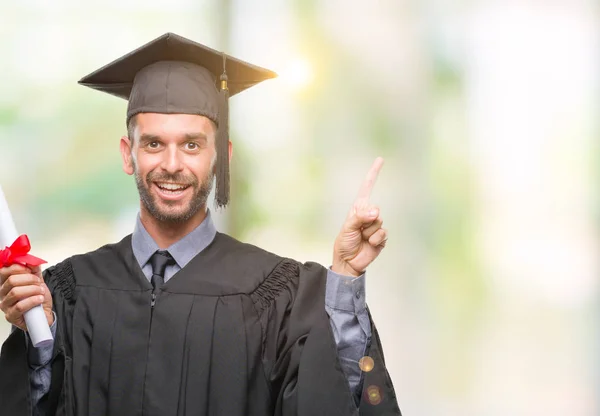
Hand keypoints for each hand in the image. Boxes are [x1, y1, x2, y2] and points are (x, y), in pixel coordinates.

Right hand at [0, 264, 53, 330]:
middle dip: (29, 279)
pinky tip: (40, 299)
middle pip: (11, 281)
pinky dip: (33, 300)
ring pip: (15, 293)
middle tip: (39, 283)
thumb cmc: (38, 298)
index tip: (30, 270)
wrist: (44, 314)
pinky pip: (20, 306)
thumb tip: (32, 260)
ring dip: (32, 290)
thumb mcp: (37, 281)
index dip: (18, 268)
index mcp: (6, 283)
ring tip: (41, 292)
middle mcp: (2, 293)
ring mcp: (5, 305)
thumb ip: (34, 270)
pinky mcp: (10, 316)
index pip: (4, 271)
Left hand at [333, 157, 386, 276]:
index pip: (367, 188)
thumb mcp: (348, 227)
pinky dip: (375, 240)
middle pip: (375, 210)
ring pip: (379, 223)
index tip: (380, 160)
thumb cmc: (344, 242)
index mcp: (358, 209)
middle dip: (366, 221)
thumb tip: (376, 211)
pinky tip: (369, 244)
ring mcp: (376, 226)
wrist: (348, 261)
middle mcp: (368, 215)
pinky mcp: (382, 237)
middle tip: (358, 231)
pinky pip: (383, 234)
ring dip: (369, 232)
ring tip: (361, 238)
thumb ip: (360, 217)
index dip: (373, 174)